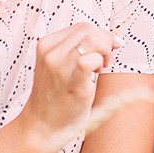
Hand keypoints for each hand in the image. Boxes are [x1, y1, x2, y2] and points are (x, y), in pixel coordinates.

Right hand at [21, 22, 118, 151]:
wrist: (41, 126)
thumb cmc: (55, 97)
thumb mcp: (59, 66)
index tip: (109, 48)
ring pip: (93, 41)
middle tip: (103, 63)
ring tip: (98, 70)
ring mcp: (59, 66)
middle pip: (89, 30)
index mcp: (47, 44)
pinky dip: (99, 64)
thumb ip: (77, 50)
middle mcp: (51, 52)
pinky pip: (90, 60)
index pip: (82, 27)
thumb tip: (112, 39)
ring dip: (104, 54)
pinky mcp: (71, 81)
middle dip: (105, 43)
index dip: (101, 35)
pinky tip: (95, 76)